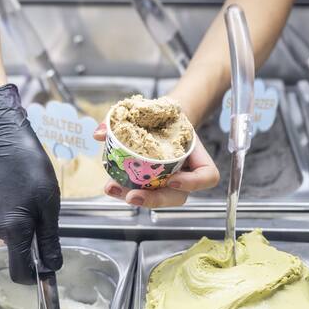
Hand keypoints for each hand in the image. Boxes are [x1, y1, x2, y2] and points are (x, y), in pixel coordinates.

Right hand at [0, 84, 61, 283]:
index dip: (35, 277)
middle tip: (42, 212)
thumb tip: (52, 267)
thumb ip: (49, 240)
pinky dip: (10, 215)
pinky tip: (14, 192)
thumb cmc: (29, 167)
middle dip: (31, 240)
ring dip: (21, 224)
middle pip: (17, 251)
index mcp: (13, 230)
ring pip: (9, 235)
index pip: (20, 272)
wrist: (0, 139)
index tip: (46, 271)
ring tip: (27, 196)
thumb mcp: (49, 205)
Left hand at [93, 123, 219, 207]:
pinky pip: (144, 193)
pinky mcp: (154, 185)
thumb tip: (100, 133)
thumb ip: (126, 117)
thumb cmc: (166, 116)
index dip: (193, 183)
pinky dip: (126, 191)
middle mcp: (186, 174)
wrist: (164, 120)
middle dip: (154, 200)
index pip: (207, 176)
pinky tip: (111, 186)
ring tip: (113, 189)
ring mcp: (170, 184)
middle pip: (178, 197)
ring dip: (135, 198)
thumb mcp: (155, 109)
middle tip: (133, 196)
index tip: (173, 179)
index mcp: (197, 156)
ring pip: (158, 199)